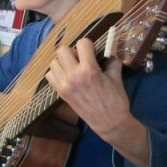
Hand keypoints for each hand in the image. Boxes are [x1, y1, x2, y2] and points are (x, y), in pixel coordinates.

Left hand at [45, 38, 149, 166]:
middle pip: (62, 50)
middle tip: (80, 59)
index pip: (82, 43)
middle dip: (72, 51)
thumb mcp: (116, 78)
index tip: (92, 52)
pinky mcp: (60, 93)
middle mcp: (73, 75)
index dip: (88, 45)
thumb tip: (109, 52)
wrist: (108, 122)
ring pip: (53, 62)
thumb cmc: (115, 100)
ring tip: (73, 68)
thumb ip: (112, 62)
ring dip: (62, 62)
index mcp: (89, 69)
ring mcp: (64, 85)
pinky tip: (67, 76)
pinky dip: (56, 73)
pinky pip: (50, 76)